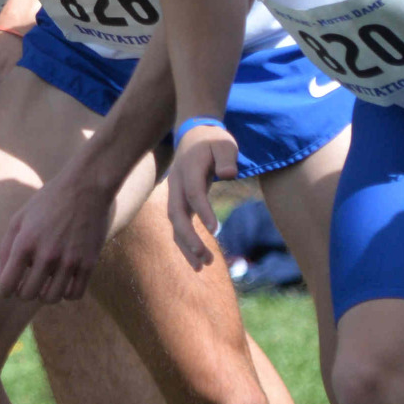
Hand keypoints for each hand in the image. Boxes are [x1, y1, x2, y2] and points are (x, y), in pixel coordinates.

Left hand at [0, 159, 117, 302]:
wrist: (85, 188)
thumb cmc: (47, 202)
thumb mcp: (18, 220)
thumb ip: (5, 250)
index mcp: (25, 243)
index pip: (7, 285)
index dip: (4, 290)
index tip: (7, 286)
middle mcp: (47, 254)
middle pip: (28, 295)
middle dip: (23, 292)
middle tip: (26, 282)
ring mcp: (70, 260)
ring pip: (52, 299)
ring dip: (45, 294)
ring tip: (45, 282)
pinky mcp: (89, 263)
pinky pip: (75, 294)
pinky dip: (66, 293)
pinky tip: (63, 281)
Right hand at [161, 125, 240, 269]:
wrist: (193, 136)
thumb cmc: (213, 141)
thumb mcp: (224, 143)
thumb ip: (226, 157)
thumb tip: (228, 173)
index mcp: (189, 169)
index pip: (194, 193)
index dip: (203, 211)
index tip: (216, 230)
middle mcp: (177, 184)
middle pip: (177, 214)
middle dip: (188, 237)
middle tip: (204, 258)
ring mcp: (175, 194)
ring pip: (175, 224)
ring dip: (186, 246)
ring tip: (202, 266)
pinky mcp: (179, 202)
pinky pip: (179, 225)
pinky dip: (185, 243)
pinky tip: (198, 261)